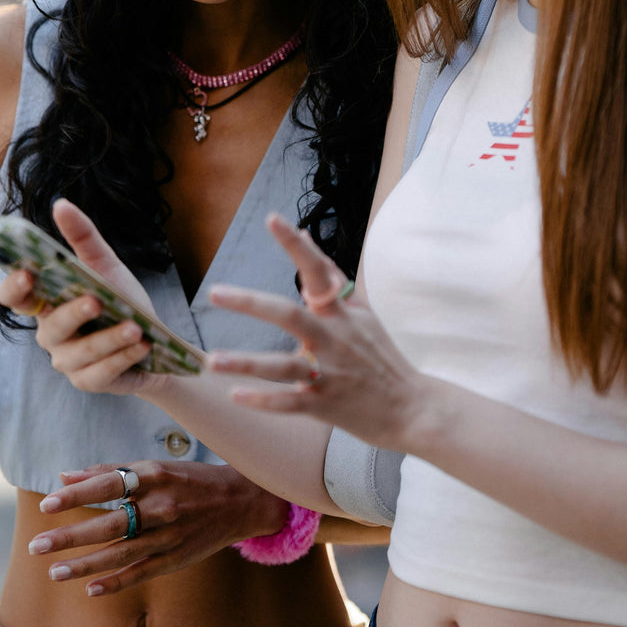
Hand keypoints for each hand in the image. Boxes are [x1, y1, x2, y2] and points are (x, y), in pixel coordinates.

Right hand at [0, 199, 156, 395]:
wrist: (155, 343)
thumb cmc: (121, 301)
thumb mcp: (106, 266)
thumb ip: (83, 238)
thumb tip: (60, 204)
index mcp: (47, 303)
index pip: (15, 297)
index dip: (15, 287)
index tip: (28, 274)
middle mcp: (51, 334)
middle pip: (51, 327)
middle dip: (73, 314)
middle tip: (95, 300)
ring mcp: (68, 362)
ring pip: (79, 353)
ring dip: (109, 338)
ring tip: (135, 328)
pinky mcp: (89, 382)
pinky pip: (101, 373)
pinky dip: (123, 357)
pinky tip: (142, 346)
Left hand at [24, 460, 289, 594]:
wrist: (242, 500)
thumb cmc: (191, 479)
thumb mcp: (155, 467)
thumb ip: (110, 471)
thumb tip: (65, 475)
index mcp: (155, 475)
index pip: (109, 484)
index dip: (77, 495)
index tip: (46, 505)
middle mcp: (161, 505)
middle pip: (110, 522)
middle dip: (71, 536)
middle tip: (37, 545)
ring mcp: (169, 535)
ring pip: (121, 553)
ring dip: (85, 564)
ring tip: (54, 572)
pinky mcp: (176, 558)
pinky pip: (141, 572)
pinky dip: (116, 582)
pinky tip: (90, 589)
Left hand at [207, 213, 433, 453]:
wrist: (413, 407)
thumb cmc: (380, 357)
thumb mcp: (362, 313)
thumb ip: (332, 277)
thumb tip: (304, 233)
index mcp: (342, 313)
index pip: (318, 270)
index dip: (296, 245)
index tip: (272, 219)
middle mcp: (335, 338)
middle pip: (290, 315)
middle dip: (252, 303)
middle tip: (215, 293)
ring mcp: (330, 373)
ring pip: (284, 367)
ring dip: (247, 363)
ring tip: (213, 360)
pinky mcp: (325, 406)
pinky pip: (289, 403)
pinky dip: (264, 400)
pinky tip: (236, 396)